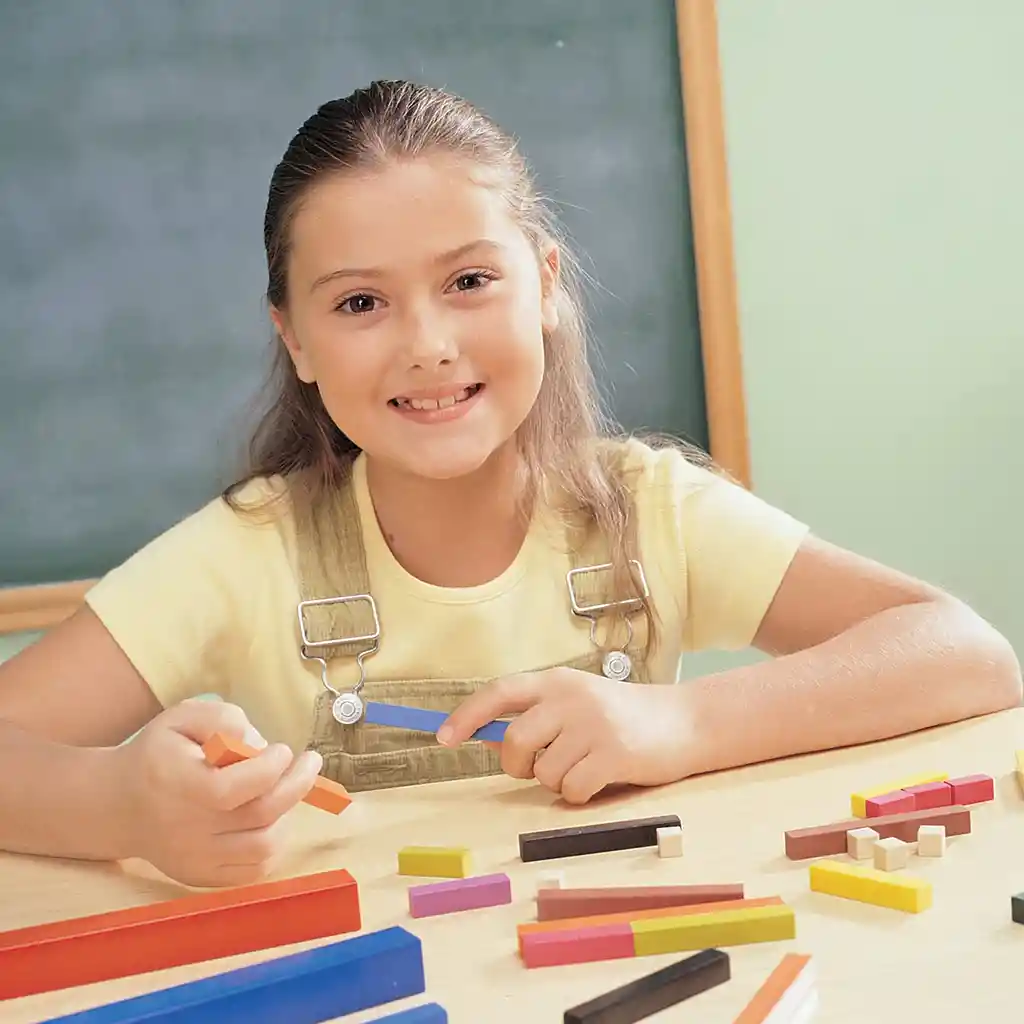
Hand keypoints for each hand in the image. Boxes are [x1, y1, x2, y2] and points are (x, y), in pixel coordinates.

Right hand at [115, 698, 323, 886]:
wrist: (118, 805)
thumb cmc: (158, 754)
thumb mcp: (182, 718)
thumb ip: (222, 720)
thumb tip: (258, 744)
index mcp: (180, 785)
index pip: (236, 787)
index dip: (271, 767)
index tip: (282, 749)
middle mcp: (188, 829)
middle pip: (261, 816)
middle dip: (297, 785)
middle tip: (310, 762)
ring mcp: (196, 859)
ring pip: (264, 847)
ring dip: (287, 815)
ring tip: (284, 791)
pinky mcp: (202, 876)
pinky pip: (254, 870)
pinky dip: (274, 844)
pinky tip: (272, 819)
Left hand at [436, 669, 694, 803]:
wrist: (685, 722)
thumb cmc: (623, 717)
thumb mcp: (577, 704)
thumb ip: (536, 717)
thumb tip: (484, 738)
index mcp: (556, 682)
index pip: (499, 693)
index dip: (467, 715)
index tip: (443, 738)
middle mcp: (571, 697)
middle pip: (514, 740)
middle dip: (518, 764)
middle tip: (540, 766)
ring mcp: (593, 724)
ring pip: (543, 772)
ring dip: (556, 781)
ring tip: (584, 766)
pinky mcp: (614, 753)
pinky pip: (571, 790)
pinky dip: (579, 794)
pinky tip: (601, 779)